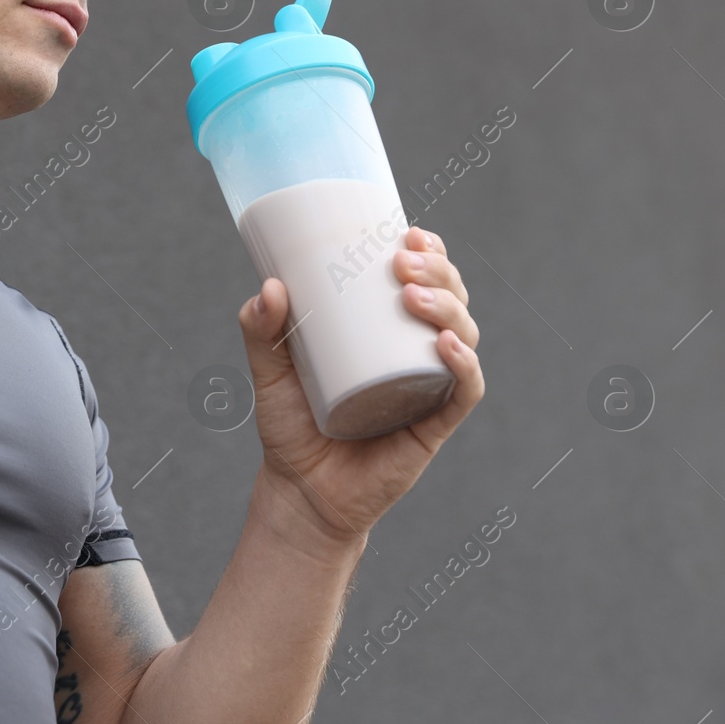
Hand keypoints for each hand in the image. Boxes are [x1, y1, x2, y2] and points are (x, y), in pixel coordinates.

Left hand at [238, 225, 484, 545]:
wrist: (299, 492)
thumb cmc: (290, 427)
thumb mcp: (268, 371)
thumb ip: (260, 331)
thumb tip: (269, 288)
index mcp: (388, 332)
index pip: (424, 281)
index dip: (430, 252)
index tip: (408, 231)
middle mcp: (417, 355)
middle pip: (451, 300)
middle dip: (438, 272)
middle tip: (401, 262)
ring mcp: (430, 388)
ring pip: (464, 336)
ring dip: (448, 307)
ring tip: (413, 294)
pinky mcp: (435, 426)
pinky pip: (464, 391)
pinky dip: (464, 365)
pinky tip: (446, 345)